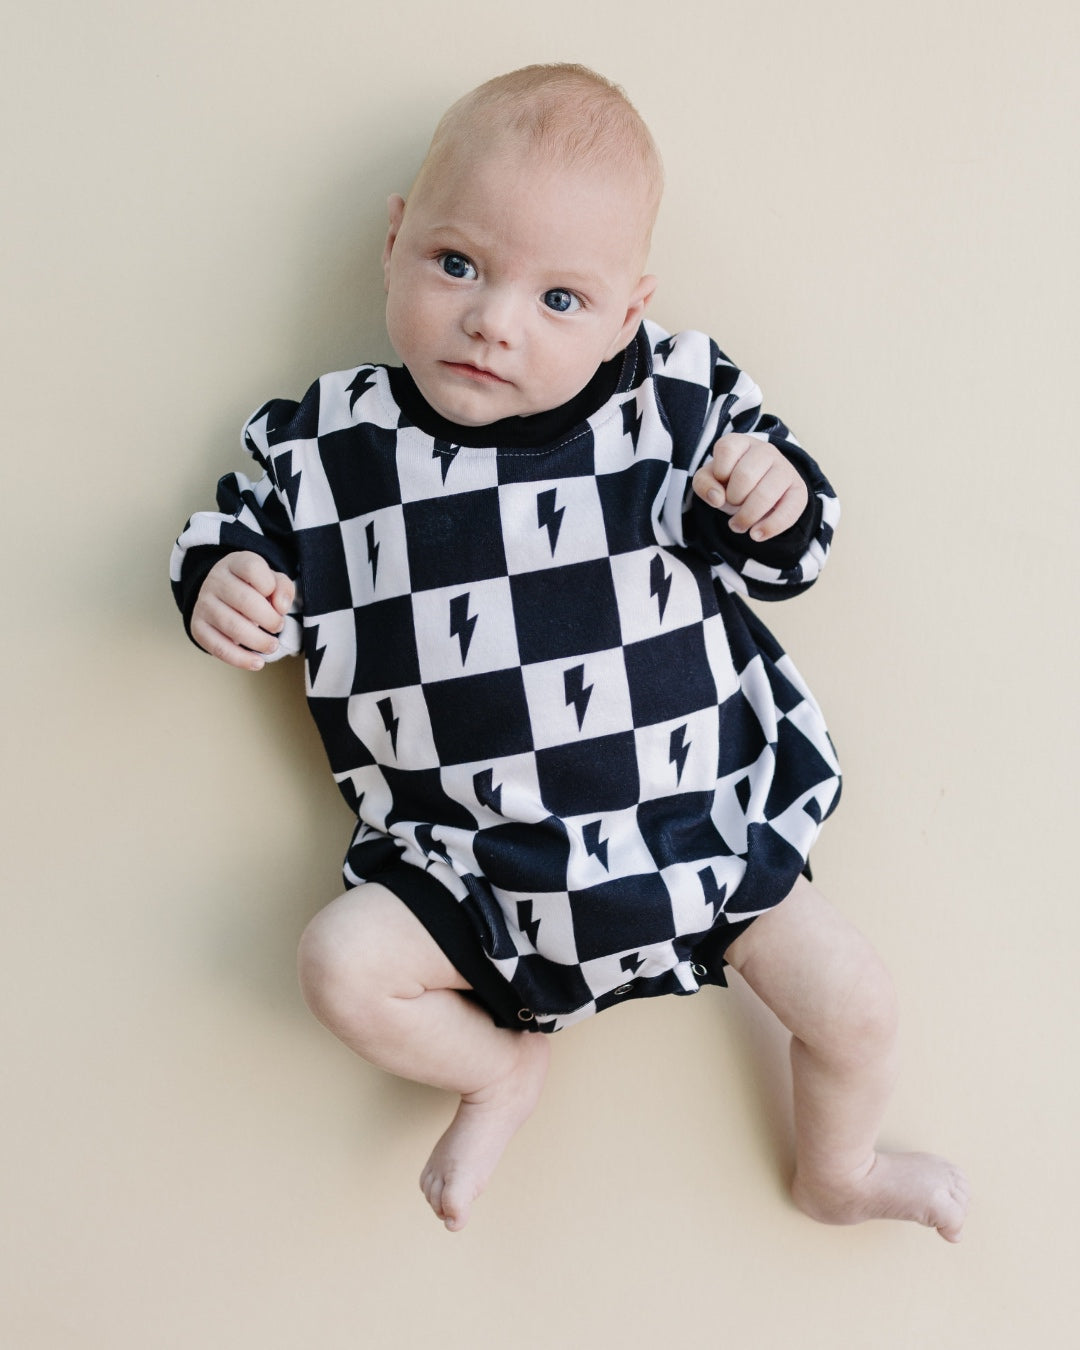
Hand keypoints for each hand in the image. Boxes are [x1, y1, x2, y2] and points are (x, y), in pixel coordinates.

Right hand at [190, 552, 294, 670]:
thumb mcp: (272, 581)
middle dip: (270, 619)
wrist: (222, 596)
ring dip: (259, 641)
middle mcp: (215, 581)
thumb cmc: (254, 588)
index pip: (252, 568)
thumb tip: (281, 607)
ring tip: (272, 645)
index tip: (277, 601)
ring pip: (233, 626)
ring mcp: (203, 604)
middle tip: (278, 626)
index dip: (271, 586)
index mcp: (234, 563)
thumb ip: (282, 588)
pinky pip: (218, 647)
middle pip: (246, 600)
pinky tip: (257, 663)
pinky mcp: (198, 628)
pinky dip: (241, 659)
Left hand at [692, 433, 808, 541]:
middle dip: (732, 498)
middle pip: (745, 476)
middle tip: (732, 505)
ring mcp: (785, 469)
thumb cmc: (730, 482)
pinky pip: (788, 511)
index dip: (719, 472)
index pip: (727, 449)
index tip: (721, 481)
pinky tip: (756, 535)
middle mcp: (766, 451)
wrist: (758, 490)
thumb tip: (717, 498)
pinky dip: (769, 527)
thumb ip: (703, 483)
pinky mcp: (799, 491)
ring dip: (746, 516)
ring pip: (765, 495)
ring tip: (738, 524)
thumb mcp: (710, 479)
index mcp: (742, 442)